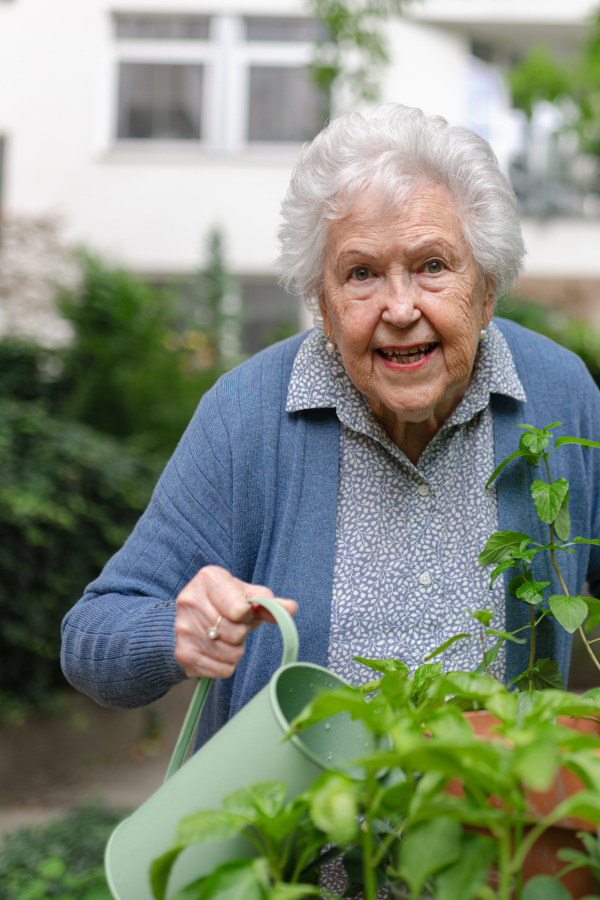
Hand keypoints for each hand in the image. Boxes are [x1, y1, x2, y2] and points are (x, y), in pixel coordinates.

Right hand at [174, 565, 296, 678]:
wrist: (190, 618)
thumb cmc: (225, 603)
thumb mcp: (246, 596)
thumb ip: (269, 603)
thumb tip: (291, 608)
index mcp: (209, 578)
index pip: (239, 610)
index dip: (247, 615)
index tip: (242, 612)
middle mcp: (190, 600)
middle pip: (235, 633)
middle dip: (242, 634)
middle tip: (235, 627)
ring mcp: (182, 628)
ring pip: (229, 654)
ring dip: (236, 651)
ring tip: (228, 639)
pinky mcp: (182, 653)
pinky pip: (219, 670)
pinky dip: (226, 666)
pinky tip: (219, 653)